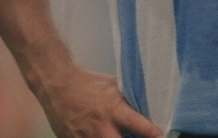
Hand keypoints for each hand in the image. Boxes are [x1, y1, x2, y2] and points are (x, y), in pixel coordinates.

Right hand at [39, 64, 160, 137]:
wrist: (57, 85)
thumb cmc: (88, 83)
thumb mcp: (112, 86)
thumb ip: (127, 98)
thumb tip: (146, 104)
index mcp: (113, 110)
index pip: (137, 124)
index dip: (151, 132)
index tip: (160, 136)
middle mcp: (101, 127)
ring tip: (115, 134)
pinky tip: (99, 135)